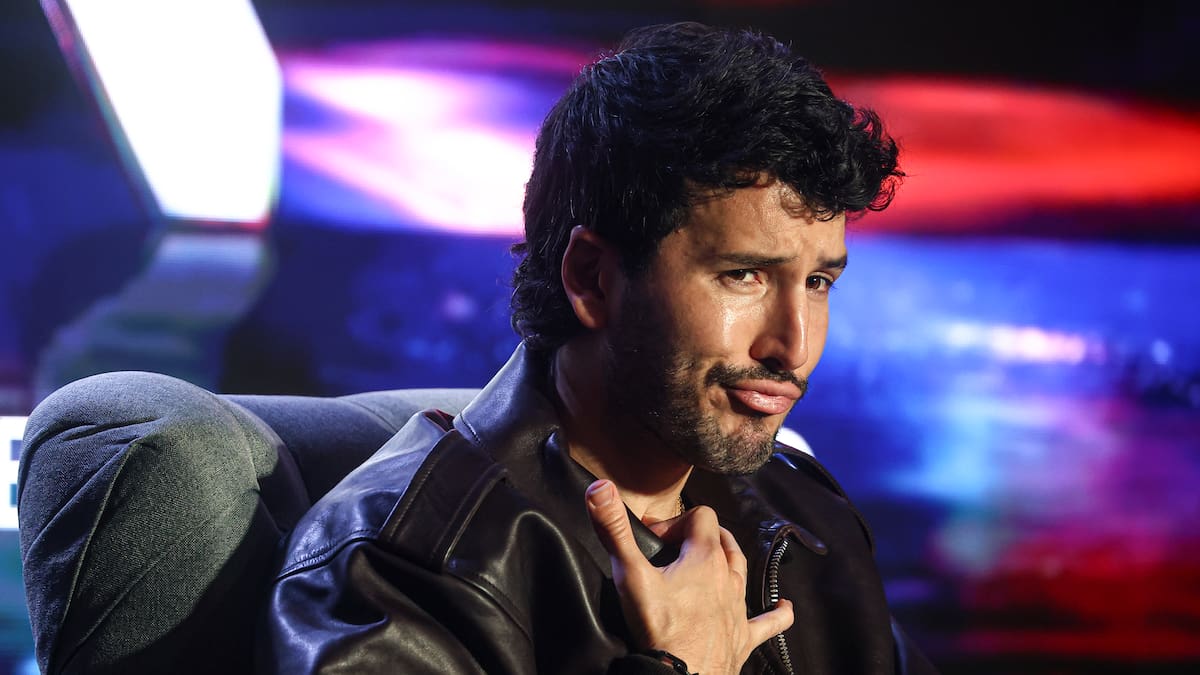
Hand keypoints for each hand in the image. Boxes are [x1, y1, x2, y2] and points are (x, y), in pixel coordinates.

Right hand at [586, 479, 793, 674]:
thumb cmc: (659, 629)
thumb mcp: (629, 574)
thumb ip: (614, 531)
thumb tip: (600, 489)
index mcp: (705, 557)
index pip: (700, 515)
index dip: (675, 518)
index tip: (652, 536)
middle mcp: (728, 577)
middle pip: (722, 540)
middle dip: (700, 535)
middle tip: (674, 546)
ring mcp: (738, 608)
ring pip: (742, 572)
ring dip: (729, 561)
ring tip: (718, 557)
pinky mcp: (743, 637)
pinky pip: (767, 622)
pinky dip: (776, 613)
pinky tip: (784, 608)